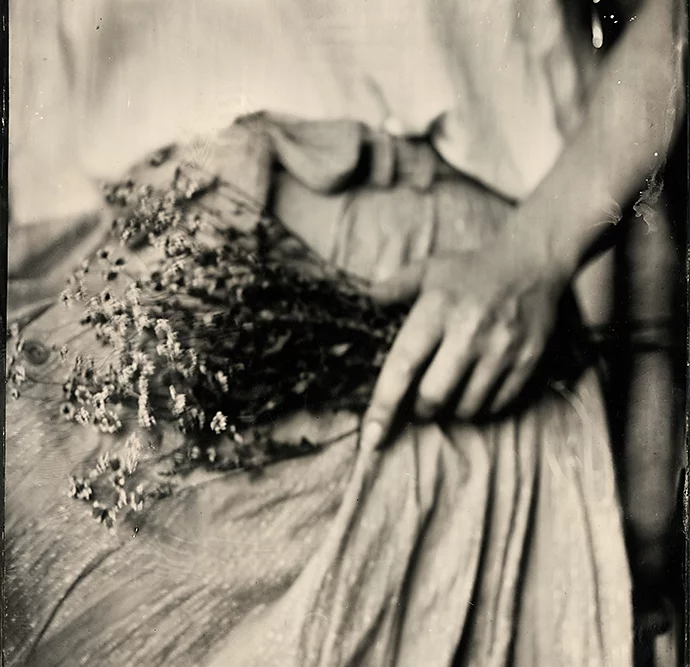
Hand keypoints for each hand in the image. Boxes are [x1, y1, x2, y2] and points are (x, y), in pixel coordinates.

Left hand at [360, 238, 569, 450]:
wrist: (532, 261)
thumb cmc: (470, 270)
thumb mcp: (428, 269)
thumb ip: (395, 287)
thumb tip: (366, 302)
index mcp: (435, 312)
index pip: (402, 368)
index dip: (383, 406)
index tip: (370, 438)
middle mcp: (467, 333)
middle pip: (433, 397)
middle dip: (420, 410)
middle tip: (420, 402)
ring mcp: (500, 349)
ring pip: (468, 407)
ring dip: (452, 411)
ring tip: (450, 395)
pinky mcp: (527, 360)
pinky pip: (499, 404)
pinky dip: (482, 408)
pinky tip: (476, 392)